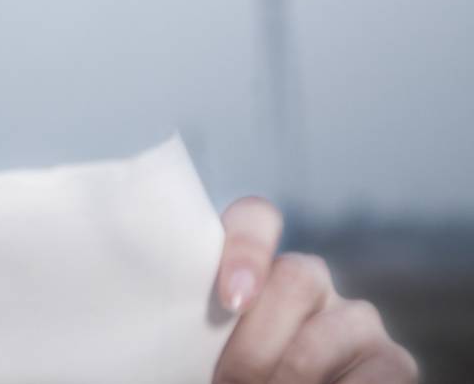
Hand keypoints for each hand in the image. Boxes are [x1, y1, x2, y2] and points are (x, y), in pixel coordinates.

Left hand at [211, 195, 418, 382]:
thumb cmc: (222, 377)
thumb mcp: (199, 351)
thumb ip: (198, 327)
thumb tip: (193, 330)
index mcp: (251, 267)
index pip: (256, 219)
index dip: (247, 248)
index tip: (231, 300)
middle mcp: (307, 281)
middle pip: (295, 276)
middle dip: (254, 344)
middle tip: (229, 382)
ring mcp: (356, 319)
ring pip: (324, 336)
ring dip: (288, 379)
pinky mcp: (393, 361)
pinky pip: (375, 377)